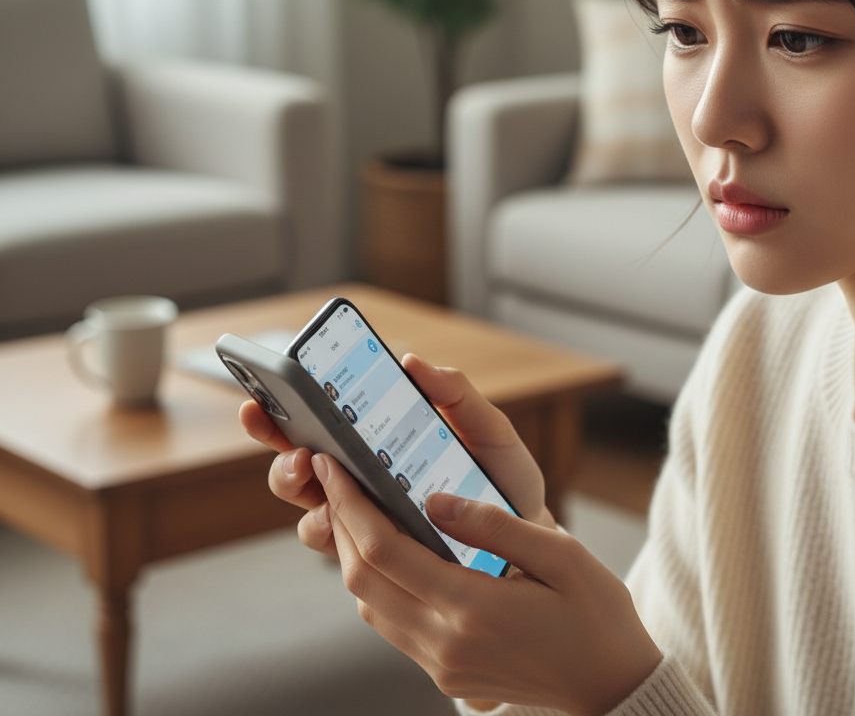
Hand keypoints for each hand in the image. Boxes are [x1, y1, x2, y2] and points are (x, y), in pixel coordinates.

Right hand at [239, 354, 557, 558]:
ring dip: (301, 488)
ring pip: (308, 505)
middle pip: (298, 462)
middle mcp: (361, 478)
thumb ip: (457, 394)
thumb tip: (412, 361)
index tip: (263, 396)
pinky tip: (339, 519)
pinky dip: (329, 529)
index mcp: (379, 439)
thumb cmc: (502, 481)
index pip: (320, 418)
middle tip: (300, 449)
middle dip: (283, 453)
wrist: (528, 544)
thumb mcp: (488, 431)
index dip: (282, 407)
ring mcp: (363, 518)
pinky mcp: (375, 556)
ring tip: (315, 475)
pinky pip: (336, 546)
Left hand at [315, 452, 661, 715]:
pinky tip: (387, 550)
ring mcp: (441, 664)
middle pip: (362, 580)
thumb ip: (494, 525)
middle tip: (333, 477)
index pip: (383, 551)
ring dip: (352, 554)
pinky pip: (390, 624)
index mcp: (472, 608)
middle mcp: (445, 642)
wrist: (610, 685)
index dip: (350, 505)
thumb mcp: (561, 555)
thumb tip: (434, 499)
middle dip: (340, 523)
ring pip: (368, 605)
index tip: (333, 466)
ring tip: (354, 506)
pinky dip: (375, 583)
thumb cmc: (594, 613)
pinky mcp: (445, 674)